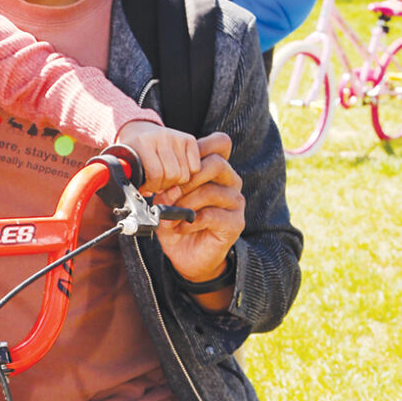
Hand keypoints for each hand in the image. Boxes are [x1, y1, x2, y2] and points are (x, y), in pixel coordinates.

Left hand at [117, 121, 199, 194]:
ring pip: (185, 174)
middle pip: (173, 175)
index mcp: (143, 143)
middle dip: (164, 185)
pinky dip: (188, 173)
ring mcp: (176, 137)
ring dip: (176, 181)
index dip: (152, 187)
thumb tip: (157, 198)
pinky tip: (177, 170)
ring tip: (166, 177)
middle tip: (157, 183)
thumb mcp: (129, 164)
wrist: (140, 131)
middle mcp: (161, 137)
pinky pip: (195, 167)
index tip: (146, 188)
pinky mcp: (189, 139)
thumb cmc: (134, 151)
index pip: (155, 174)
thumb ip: (137, 180)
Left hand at [156, 133, 244, 289]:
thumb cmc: (178, 223)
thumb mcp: (167, 201)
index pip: (220, 143)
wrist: (187, 257)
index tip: (176, 164)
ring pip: (212, 191)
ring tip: (171, 215)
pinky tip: (180, 228)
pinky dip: (191, 221)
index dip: (200, 146)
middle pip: (216, 163)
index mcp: (216, 169)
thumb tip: (165, 184)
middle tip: (169, 194)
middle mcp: (231, 182)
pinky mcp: (235, 223)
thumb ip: (167, 187)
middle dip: (187, 177)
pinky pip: (213, 215)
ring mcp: (235, 202)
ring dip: (185, 203)